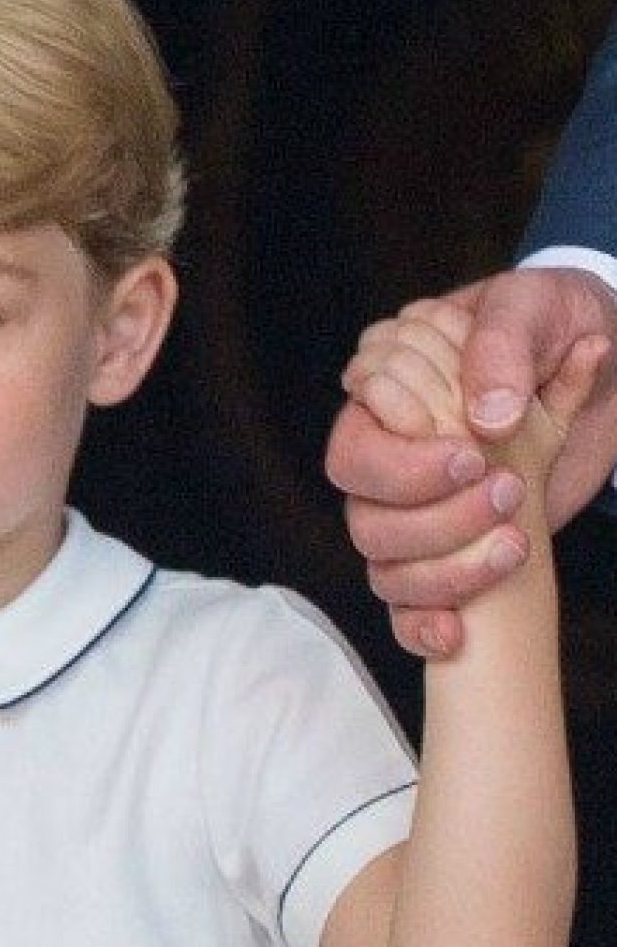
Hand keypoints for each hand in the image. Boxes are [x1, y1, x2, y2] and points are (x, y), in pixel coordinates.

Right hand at [327, 268, 616, 656]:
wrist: (592, 347)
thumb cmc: (549, 323)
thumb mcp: (532, 311)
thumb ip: (500, 351)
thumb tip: (486, 419)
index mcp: (388, 409)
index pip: (354, 455)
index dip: (405, 467)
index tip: (474, 458)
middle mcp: (393, 469)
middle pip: (367, 521)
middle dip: (436, 521)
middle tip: (508, 491)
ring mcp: (419, 518)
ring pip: (386, 570)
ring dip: (445, 572)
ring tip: (517, 545)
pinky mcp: (450, 557)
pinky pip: (407, 610)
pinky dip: (423, 628)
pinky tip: (454, 635)